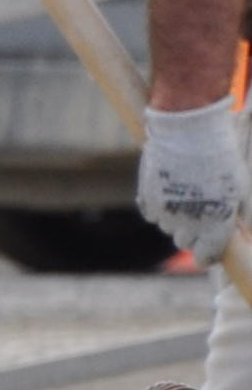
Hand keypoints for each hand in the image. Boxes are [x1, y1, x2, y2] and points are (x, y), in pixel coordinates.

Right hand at [141, 103, 245, 262]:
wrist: (190, 132)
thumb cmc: (223, 158)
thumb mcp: (241, 187)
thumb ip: (239, 213)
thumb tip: (236, 226)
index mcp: (216, 226)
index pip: (206, 257)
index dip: (208, 254)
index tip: (210, 248)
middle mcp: (188, 226)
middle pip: (185, 242)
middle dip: (194, 232)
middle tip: (202, 211)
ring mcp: (165, 214)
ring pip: (169, 226)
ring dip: (177, 217)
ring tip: (188, 193)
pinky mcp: (147, 200)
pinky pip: (153, 213)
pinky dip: (161, 206)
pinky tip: (171, 188)